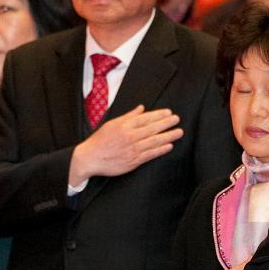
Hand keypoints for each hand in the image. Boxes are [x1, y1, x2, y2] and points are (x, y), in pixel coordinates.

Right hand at [68, 105, 182, 185]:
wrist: (90, 158)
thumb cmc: (100, 141)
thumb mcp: (112, 124)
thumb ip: (128, 116)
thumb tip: (141, 108)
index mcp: (124, 126)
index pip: (145, 118)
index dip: (158, 115)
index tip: (169, 113)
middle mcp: (130, 136)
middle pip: (152, 128)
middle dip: (166, 123)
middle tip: (177, 119)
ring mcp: (132, 149)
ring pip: (154, 141)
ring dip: (168, 136)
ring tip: (178, 132)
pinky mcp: (133, 161)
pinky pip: (150, 154)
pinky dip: (160, 150)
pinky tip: (169, 146)